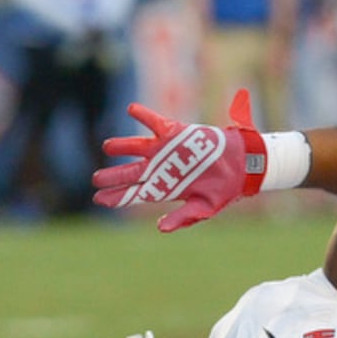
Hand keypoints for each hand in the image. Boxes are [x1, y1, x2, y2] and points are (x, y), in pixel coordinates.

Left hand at [92, 89, 266, 231]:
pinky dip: (143, 115)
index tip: (100, 200)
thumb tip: (160, 228)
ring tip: (107, 146)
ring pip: (137, 147)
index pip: (136, 193)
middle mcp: (161, 168)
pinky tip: (131, 109)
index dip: (117, 196)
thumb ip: (182, 218)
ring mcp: (166, 150)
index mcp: (165, 188)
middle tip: (95, 179)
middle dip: (112, 176)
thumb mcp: (203, 209)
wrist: (240, 167)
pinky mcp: (176, 133)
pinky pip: (155, 123)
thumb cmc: (222, 190)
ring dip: (121, 146)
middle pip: (131, 172)